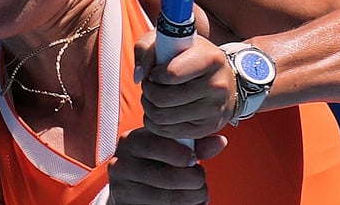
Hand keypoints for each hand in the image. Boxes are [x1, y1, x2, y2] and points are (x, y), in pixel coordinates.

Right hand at [107, 126, 227, 204]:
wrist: (131, 185)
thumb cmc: (154, 161)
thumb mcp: (168, 146)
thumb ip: (193, 144)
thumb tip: (219, 142)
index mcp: (130, 142)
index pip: (154, 146)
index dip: (180, 154)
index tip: (194, 160)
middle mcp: (120, 165)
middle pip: (165, 176)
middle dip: (194, 180)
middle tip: (200, 179)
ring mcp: (122, 190)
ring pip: (168, 199)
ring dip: (193, 197)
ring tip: (199, 192)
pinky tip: (190, 203)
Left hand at [134, 32, 237, 139]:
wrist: (222, 77)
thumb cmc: (191, 56)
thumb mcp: (170, 40)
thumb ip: (146, 49)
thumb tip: (139, 75)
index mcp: (210, 59)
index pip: (171, 74)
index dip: (154, 74)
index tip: (155, 72)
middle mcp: (217, 85)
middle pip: (162, 99)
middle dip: (148, 92)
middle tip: (150, 85)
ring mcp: (215, 109)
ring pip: (162, 118)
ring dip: (149, 108)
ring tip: (154, 97)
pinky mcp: (209, 128)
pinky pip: (169, 132)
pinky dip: (156, 123)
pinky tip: (160, 110)